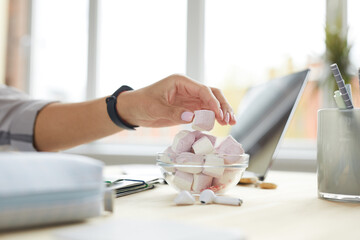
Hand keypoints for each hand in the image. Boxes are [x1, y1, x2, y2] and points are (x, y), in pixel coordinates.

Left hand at [116, 74, 236, 127]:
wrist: (133, 110)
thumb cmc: (141, 103)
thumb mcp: (155, 108)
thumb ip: (173, 112)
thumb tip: (192, 117)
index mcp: (181, 82)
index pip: (203, 90)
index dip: (213, 102)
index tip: (219, 114)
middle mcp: (188, 89)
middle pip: (212, 94)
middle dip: (222, 106)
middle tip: (230, 120)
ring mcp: (189, 99)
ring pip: (210, 104)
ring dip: (221, 112)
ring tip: (230, 123)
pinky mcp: (187, 109)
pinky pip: (203, 112)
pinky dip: (212, 118)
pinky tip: (219, 125)